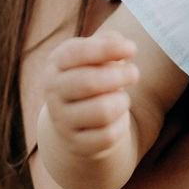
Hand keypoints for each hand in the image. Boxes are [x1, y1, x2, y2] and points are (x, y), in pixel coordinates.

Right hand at [39, 30, 138, 162]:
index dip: (107, 49)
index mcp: (56, 65)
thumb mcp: (96, 54)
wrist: (76, 119)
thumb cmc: (92, 75)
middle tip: (134, 73)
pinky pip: (108, 135)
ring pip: (102, 111)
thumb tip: (121, 46)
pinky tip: (118, 117)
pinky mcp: (77, 145)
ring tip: (122, 97)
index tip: (132, 48)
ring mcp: (62, 121)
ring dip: (121, 101)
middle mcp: (53, 93)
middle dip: (120, 75)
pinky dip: (122, 124)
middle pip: (89, 82)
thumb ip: (109, 43)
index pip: (76, 53)